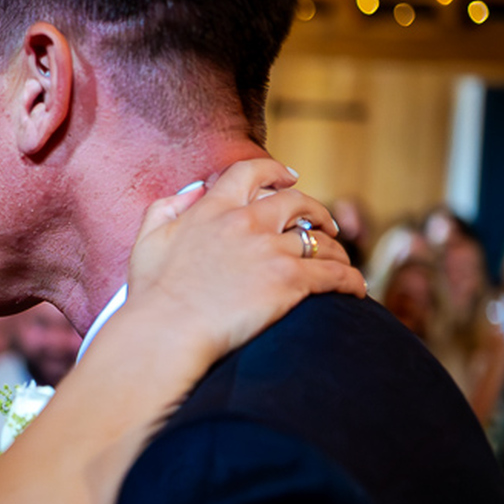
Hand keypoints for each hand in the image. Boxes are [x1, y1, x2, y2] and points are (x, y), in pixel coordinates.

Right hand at [123, 158, 364, 363]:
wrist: (165, 332)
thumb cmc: (152, 296)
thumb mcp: (147, 240)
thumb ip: (166, 208)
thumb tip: (192, 192)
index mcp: (212, 209)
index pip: (250, 172)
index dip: (274, 170)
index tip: (289, 176)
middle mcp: (245, 222)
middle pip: (296, 201)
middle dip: (315, 210)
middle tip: (323, 223)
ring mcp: (269, 250)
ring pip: (320, 241)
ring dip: (334, 249)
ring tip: (340, 261)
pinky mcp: (289, 281)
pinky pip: (334, 274)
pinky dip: (350, 280)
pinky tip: (356, 289)